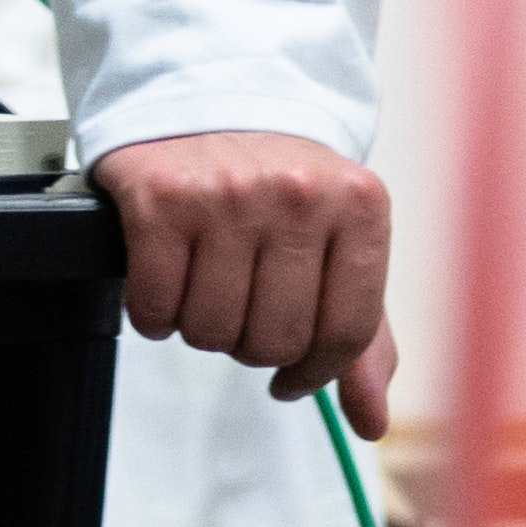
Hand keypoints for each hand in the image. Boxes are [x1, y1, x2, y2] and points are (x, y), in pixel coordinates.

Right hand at [90, 127, 395, 427]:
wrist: (215, 102)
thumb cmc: (284, 188)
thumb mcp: (342, 243)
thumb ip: (363, 336)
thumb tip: (371, 423)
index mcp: (363, 206)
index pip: (347, 332)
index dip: (315, 372)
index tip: (292, 375)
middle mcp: (300, 196)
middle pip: (275, 340)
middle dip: (253, 345)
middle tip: (244, 308)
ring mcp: (229, 197)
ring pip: (213, 332)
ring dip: (203, 327)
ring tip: (209, 285)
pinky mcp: (160, 202)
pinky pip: (154, 309)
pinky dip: (155, 315)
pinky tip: (169, 279)